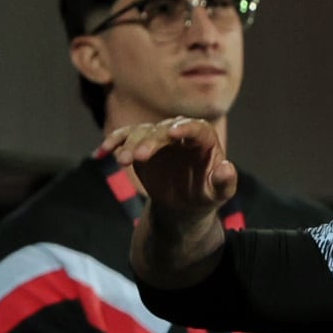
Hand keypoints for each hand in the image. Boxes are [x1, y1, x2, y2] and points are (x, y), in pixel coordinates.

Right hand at [100, 117, 236, 216]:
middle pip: (164, 130)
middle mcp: (181, 132)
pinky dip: (115, 141)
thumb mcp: (218, 194)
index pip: (197, 128)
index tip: (172, 133)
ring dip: (130, 144)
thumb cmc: (205, 196)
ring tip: (122, 162)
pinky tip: (105, 150)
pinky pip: (126, 137)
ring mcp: (159, 136)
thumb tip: (226, 168)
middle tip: (139, 157)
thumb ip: (224, 182)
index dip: (185, 129)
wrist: (183, 205)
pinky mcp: (141, 142)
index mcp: (204, 140)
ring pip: (142, 132)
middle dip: (151, 141)